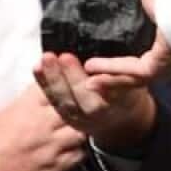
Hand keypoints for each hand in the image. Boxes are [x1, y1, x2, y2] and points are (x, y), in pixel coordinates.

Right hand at [0, 84, 85, 170]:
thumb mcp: (8, 113)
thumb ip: (32, 100)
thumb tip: (51, 88)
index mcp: (27, 107)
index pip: (58, 85)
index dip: (70, 79)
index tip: (76, 78)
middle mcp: (41, 125)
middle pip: (75, 105)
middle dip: (84, 100)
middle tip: (90, 99)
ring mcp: (50, 148)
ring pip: (82, 129)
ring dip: (85, 126)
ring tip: (85, 124)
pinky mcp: (54, 169)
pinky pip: (78, 154)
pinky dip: (80, 148)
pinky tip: (75, 146)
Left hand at [34, 52, 156, 149]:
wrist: (119, 117)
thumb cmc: (126, 88)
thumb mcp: (134, 77)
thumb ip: (123, 72)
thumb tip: (112, 52)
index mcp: (124, 101)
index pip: (117, 91)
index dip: (106, 82)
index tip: (93, 70)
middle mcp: (102, 114)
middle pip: (87, 100)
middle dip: (74, 78)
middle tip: (65, 56)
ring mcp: (83, 118)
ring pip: (67, 102)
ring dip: (54, 80)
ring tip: (46, 58)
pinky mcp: (68, 116)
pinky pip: (54, 100)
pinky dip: (44, 83)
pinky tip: (37, 67)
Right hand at [82, 0, 170, 83]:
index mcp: (160, 42)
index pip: (135, 55)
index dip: (115, 60)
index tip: (93, 58)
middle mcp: (161, 58)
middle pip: (130, 73)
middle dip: (107, 77)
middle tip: (84, 76)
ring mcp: (160, 67)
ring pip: (127, 77)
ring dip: (105, 77)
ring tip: (84, 79)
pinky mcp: (156, 69)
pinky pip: (130, 72)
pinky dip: (111, 69)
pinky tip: (91, 69)